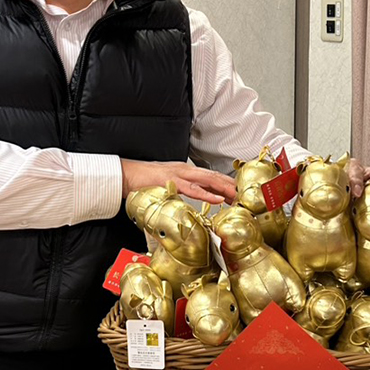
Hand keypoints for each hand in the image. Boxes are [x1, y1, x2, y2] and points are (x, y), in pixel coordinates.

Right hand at [121, 159, 236, 205]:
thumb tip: (191, 198)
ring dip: (223, 188)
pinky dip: (206, 194)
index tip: (238, 192)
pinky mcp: (171, 182)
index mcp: (185, 171)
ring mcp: (179, 175)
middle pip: (213, 177)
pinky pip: (192, 189)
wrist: (126, 174)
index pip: (210, 177)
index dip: (226, 184)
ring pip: (207, 181)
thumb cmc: (144, 180)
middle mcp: (185, 170)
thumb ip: (181, 188)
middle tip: (243, 195)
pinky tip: (216, 199)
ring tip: (236, 196)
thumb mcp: (167, 183)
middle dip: (230, 185)